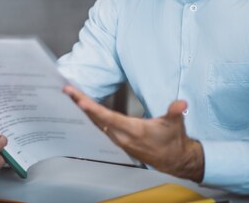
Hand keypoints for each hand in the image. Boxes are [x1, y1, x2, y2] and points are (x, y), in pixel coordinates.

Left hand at [63, 85, 203, 181]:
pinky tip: (83, 107)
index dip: (93, 109)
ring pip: (96, 122)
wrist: (174, 159)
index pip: (108, 118)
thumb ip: (175, 112)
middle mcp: (122, 136)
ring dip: (83, 109)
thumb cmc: (172, 140)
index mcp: (134, 130)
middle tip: (68, 90)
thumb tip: (180, 103)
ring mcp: (118, 139)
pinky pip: (99, 126)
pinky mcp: (117, 140)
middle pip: (96, 118)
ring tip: (71, 94)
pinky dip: (90, 115)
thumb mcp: (175, 124)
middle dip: (81, 103)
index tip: (79, 100)